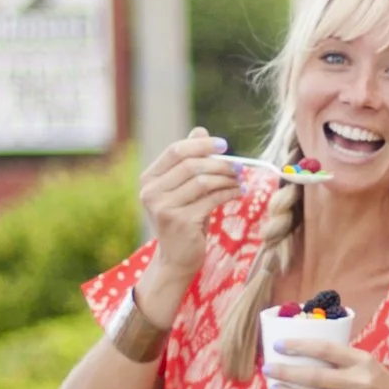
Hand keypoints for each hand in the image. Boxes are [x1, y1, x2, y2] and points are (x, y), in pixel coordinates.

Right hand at [136, 129, 239, 318]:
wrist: (176, 259)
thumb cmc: (183, 220)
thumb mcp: (184, 189)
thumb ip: (190, 161)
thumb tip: (201, 129)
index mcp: (149, 179)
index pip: (175, 151)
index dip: (201, 144)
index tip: (224, 145)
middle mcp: (151, 192)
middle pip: (191, 165)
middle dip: (219, 163)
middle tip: (239, 165)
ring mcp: (163, 208)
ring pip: (203, 182)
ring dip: (227, 178)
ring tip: (240, 180)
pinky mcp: (180, 221)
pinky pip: (211, 199)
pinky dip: (229, 193)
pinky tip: (238, 192)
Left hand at [265, 333, 388, 388]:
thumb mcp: (373, 367)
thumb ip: (346, 363)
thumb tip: (309, 356)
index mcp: (364, 362)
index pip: (325, 350)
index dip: (299, 346)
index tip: (279, 345)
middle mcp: (358, 383)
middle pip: (314, 376)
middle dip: (286, 371)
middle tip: (268, 368)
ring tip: (275, 388)